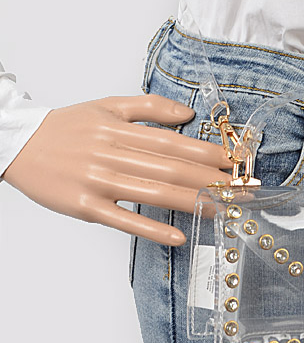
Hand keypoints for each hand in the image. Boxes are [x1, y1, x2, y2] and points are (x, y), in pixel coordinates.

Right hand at [2, 95, 232, 245]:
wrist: (18, 144)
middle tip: (241, 188)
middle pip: (170, 168)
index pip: (173, 142)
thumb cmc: (66, 127)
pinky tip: (178, 235)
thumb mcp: (107, 106)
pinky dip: (152, 228)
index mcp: (120, 130)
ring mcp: (98, 182)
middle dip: (211, 179)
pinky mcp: (85, 207)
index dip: (207, 153)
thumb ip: (149, 108)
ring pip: (153, 193)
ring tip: (223, 207)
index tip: (235, 161)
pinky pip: (123, 219)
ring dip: (192, 202)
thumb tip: (187, 113)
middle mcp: (112, 154)